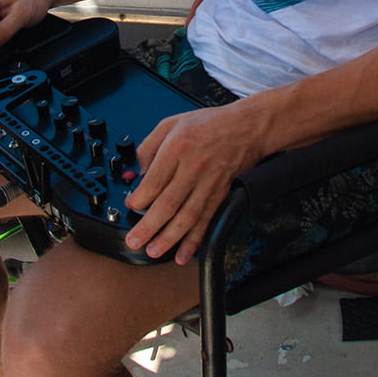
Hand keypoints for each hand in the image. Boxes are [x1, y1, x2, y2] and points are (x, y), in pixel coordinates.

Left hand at [123, 102, 266, 265]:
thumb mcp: (171, 122)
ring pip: (187, 216)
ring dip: (169, 238)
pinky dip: (195, 240)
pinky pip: (206, 220)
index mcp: (178, 147)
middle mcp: (194, 167)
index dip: (139, 198)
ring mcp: (209, 182)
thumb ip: (149, 146)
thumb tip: (138, 172)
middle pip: (168, 203)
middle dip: (148, 226)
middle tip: (134, 240)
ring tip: (153, 251)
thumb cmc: (209, 124)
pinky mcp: (220, 193)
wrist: (247, 127)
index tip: (130, 206)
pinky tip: (184, 254)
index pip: (155, 180)